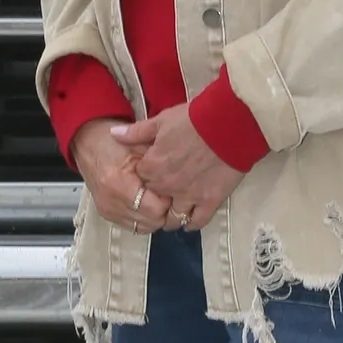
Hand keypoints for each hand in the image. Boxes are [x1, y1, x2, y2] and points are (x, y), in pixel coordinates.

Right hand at [71, 118, 170, 233]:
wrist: (88, 142)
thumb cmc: (112, 141)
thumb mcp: (140, 145)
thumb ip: (159, 165)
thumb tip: (177, 184)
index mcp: (119, 184)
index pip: (156, 209)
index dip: (169, 199)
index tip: (172, 187)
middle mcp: (111, 202)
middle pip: (152, 222)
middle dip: (165, 209)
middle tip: (168, 191)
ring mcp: (108, 210)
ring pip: (145, 227)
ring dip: (155, 215)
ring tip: (158, 195)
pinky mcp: (107, 214)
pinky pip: (134, 225)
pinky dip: (144, 217)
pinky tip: (147, 201)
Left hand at [112, 104, 243, 229]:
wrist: (228, 124)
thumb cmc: (194, 119)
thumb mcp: (162, 121)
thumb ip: (137, 132)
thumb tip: (113, 134)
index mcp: (152, 167)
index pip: (140, 179)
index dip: (146, 175)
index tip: (153, 170)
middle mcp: (166, 187)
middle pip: (154, 200)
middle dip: (156, 196)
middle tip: (164, 190)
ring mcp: (188, 196)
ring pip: (173, 218)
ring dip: (171, 216)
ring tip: (174, 210)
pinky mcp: (209, 201)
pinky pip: (197, 221)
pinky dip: (192, 223)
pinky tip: (190, 220)